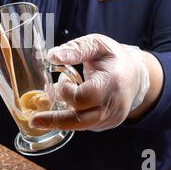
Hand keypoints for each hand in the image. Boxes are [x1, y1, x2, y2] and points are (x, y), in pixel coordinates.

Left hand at [30, 34, 150, 131]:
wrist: (136, 74)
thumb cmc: (113, 57)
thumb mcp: (97, 44)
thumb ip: (75, 49)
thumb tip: (52, 56)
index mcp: (111, 82)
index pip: (84, 97)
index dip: (67, 90)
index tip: (64, 77)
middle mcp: (113, 105)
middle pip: (80, 120)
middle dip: (55, 120)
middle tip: (34, 120)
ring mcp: (112, 118)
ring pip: (81, 125)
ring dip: (62, 115)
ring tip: (55, 100)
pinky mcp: (108, 124)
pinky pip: (85, 124)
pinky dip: (72, 116)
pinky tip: (69, 102)